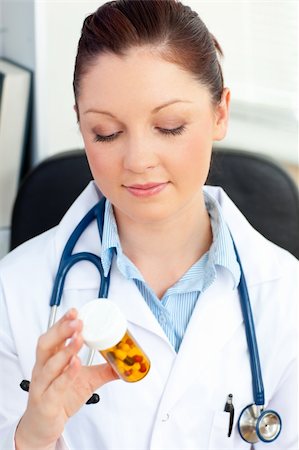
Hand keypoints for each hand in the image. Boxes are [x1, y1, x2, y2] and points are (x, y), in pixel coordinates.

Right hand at [15, 308, 117, 449]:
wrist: (44, 426)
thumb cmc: (60, 398)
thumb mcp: (86, 380)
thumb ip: (104, 370)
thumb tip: (124, 362)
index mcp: (50, 359)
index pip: (53, 336)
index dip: (62, 322)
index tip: (75, 311)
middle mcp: (43, 369)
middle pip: (46, 344)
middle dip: (61, 330)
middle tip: (77, 322)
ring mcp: (42, 385)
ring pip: (49, 364)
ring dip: (65, 350)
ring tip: (78, 339)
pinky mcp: (46, 402)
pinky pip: (55, 386)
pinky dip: (66, 374)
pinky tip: (75, 364)